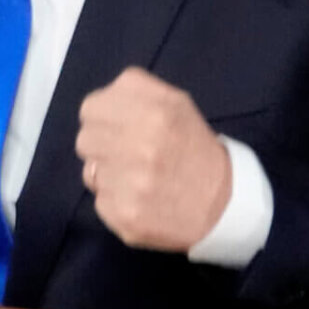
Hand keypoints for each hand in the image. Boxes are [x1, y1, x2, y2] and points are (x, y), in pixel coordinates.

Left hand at [74, 67, 231, 251]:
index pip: (90, 108)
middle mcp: (140, 143)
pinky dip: (116, 201)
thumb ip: (134, 93)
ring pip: (90, 172)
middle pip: (84, 140)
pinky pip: (100, 201)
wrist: (223, 203)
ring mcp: (132, 183)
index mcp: (153, 109)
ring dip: (109, 175)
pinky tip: (141, 200)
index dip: (102, 118)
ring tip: (138, 178)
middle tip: (127, 154)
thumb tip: (97, 107)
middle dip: (102, 146)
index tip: (117, 128)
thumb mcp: (175, 102)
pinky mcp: (125, 215)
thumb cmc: (192, 146)